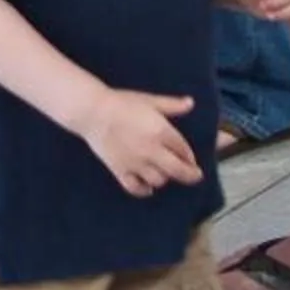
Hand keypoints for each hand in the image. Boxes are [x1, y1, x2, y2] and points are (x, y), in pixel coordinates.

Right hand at [74, 87, 202, 196]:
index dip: (190, 157)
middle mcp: (152, 150)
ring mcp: (136, 163)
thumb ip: (172, 104)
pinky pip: (136, 188)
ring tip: (166, 174)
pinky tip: (148, 188)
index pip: (184, 150)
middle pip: (177, 170)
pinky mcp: (120, 170)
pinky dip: (144, 190)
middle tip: (195, 176)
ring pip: (158, 181)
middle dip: (189, 175)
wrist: (93, 111)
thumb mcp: (150, 100)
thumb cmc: (122, 102)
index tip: (192, 160)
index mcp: (161, 131)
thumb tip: (191, 103)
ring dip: (165, 178)